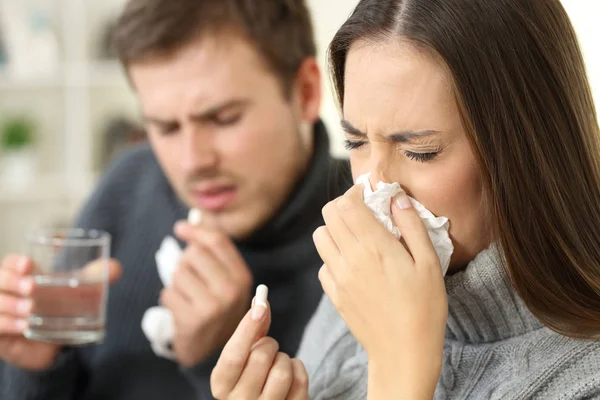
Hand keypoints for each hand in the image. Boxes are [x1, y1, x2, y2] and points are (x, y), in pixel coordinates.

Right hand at [0, 254, 120, 370]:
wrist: (49, 344)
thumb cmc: (58, 309)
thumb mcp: (74, 292)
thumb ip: (92, 277)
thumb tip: (115, 268)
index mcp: (21, 276)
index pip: (10, 263)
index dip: (16, 262)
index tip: (29, 265)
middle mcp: (6, 292)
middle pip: (0, 279)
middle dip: (12, 281)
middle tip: (31, 287)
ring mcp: (0, 311)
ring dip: (11, 304)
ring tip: (30, 310)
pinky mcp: (0, 332)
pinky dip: (8, 324)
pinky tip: (23, 326)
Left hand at [161, 221, 252, 366]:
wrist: (213, 352)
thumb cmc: (216, 308)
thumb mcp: (226, 282)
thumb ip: (213, 253)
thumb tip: (188, 222)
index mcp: (242, 277)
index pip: (217, 241)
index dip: (196, 230)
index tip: (181, 228)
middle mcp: (231, 291)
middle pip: (194, 254)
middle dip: (186, 262)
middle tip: (190, 278)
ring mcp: (213, 307)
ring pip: (178, 273)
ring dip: (177, 283)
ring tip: (188, 297)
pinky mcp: (193, 320)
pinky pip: (168, 294)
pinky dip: (170, 299)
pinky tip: (182, 309)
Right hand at [211, 297, 308, 398]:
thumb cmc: (252, 375)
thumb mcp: (245, 355)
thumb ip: (252, 328)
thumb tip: (261, 300)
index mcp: (221, 385)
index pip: (233, 355)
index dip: (248, 327)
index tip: (260, 305)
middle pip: (261, 358)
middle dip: (270, 344)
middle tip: (269, 349)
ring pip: (282, 371)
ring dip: (284, 359)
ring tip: (278, 364)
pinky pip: (300, 381)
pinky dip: (298, 369)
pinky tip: (290, 375)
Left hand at [313, 185, 446, 398]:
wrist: (403, 352)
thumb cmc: (424, 308)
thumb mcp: (429, 263)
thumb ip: (412, 226)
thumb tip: (397, 199)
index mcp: (374, 246)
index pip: (347, 204)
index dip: (355, 193)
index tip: (368, 195)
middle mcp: (350, 257)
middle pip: (329, 214)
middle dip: (343, 206)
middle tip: (362, 212)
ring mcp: (338, 277)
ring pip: (319, 236)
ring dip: (334, 229)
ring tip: (356, 236)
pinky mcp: (333, 294)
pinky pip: (322, 264)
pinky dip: (332, 256)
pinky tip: (353, 264)